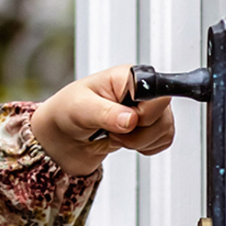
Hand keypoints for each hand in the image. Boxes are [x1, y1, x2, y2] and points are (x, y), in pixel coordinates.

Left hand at [30, 64, 174, 175]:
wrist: (61, 137)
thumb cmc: (66, 112)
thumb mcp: (80, 109)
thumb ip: (106, 113)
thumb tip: (131, 118)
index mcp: (128, 77)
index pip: (158, 91)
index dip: (145, 111)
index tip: (128, 119)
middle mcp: (141, 92)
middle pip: (163, 115)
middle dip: (137, 131)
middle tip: (112, 129)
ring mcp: (147, 110)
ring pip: (164, 131)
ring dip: (138, 142)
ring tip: (114, 134)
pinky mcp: (149, 129)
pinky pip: (162, 142)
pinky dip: (144, 148)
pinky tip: (123, 141)